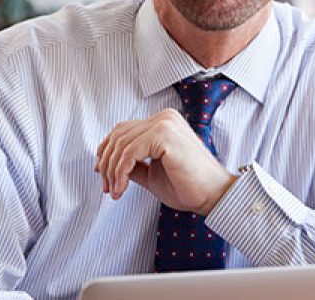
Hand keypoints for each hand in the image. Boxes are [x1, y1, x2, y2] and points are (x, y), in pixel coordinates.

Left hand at [94, 109, 236, 214]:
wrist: (214, 196)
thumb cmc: (190, 187)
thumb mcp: (151, 174)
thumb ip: (132, 165)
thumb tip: (106, 164)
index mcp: (163, 122)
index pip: (123, 129)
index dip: (106, 151)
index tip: (101, 172)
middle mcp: (164, 118)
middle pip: (118, 135)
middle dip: (106, 163)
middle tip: (107, 186)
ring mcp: (165, 124)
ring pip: (121, 144)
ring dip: (112, 171)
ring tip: (115, 190)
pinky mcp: (164, 136)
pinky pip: (129, 153)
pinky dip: (120, 172)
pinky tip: (121, 188)